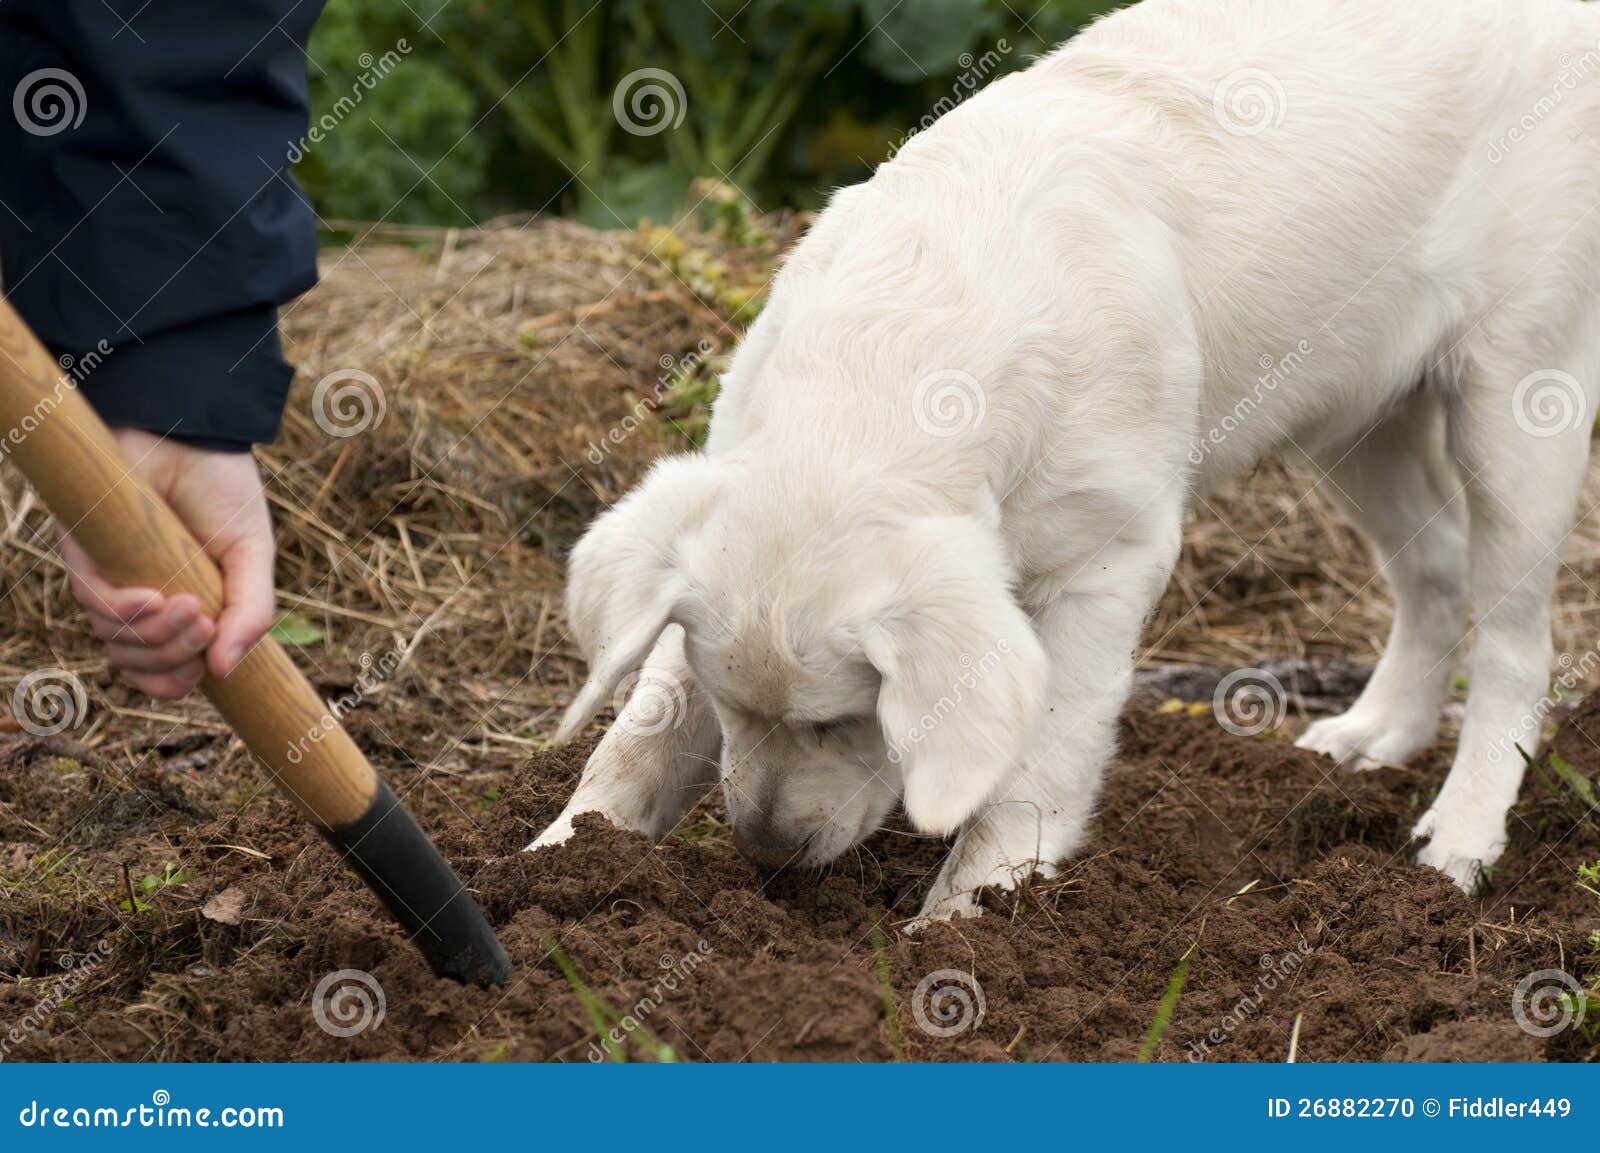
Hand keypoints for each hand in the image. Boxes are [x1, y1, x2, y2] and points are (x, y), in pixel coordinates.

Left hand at [59, 427, 275, 698]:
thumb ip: (252, 614)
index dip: (175, 683)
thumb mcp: (254, 558)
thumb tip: (225, 673)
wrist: (193, 435)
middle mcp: (138, 598)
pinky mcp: (83, 551)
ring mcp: (109, 577)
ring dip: (156, 635)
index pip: (162, 671)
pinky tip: (156, 598)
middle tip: (207, 627)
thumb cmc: (225, 492)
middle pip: (136, 664)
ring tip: (192, 606)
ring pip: (112, 640)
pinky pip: (92, 601)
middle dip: (173, 659)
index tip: (207, 668)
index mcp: (179, 607)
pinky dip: (126, 610)